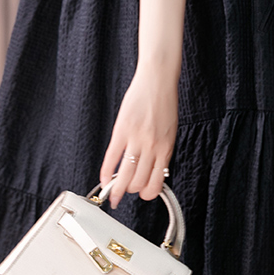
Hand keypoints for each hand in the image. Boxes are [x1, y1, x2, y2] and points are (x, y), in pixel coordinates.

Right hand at [99, 65, 177, 207]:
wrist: (158, 80)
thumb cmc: (164, 103)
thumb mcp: (170, 130)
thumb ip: (162, 150)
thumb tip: (152, 169)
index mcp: (166, 148)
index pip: (156, 182)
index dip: (148, 193)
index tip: (142, 195)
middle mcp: (152, 147)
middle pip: (139, 182)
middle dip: (130, 191)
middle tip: (123, 193)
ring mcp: (136, 139)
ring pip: (125, 175)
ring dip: (117, 188)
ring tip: (112, 191)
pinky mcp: (122, 130)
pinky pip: (112, 158)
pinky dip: (106, 172)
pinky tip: (104, 179)